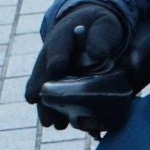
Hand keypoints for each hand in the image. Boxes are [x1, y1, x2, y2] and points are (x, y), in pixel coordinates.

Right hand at [25, 1, 131, 125]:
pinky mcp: (58, 82)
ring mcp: (51, 70)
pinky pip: (53, 97)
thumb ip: (102, 35)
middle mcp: (51, 54)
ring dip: (48, 107)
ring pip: (45, 89)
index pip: (57, 46)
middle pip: (43, 73)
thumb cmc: (100, 26)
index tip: (56, 69)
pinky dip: (58, 111)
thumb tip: (97, 53)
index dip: (57, 58)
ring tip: (54, 123)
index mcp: (62, 35)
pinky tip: (64, 123)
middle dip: (44, 91)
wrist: (91, 28)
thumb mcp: (105, 25)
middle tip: (47, 107)